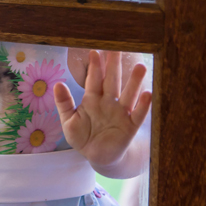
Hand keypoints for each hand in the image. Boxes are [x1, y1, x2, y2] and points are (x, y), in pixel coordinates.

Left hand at [54, 50, 151, 173]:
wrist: (96, 156)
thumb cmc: (82, 136)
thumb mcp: (68, 120)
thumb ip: (64, 103)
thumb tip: (57, 84)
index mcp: (92, 99)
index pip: (94, 80)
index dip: (94, 67)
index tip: (94, 52)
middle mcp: (108, 102)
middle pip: (112, 81)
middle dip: (114, 66)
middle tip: (118, 48)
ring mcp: (120, 113)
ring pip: (128, 94)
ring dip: (134, 82)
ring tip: (140, 67)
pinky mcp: (130, 126)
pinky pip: (137, 114)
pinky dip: (142, 105)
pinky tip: (148, 94)